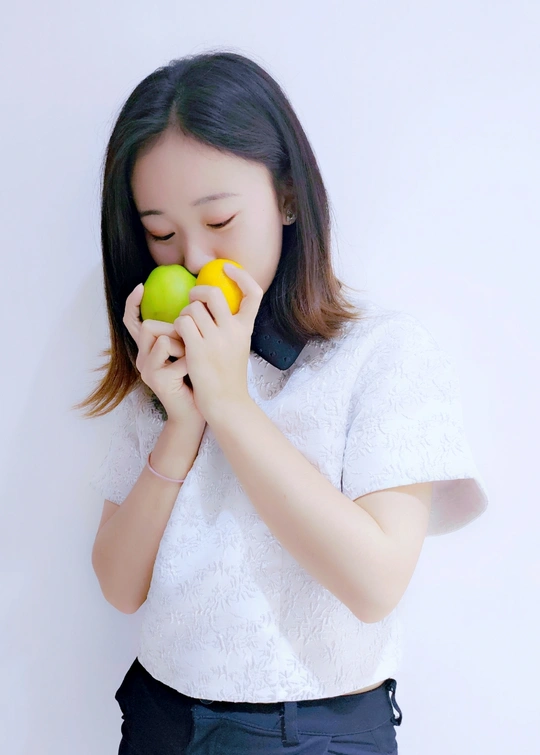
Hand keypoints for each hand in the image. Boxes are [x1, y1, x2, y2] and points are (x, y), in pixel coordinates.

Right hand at [123, 283, 205, 426]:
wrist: (199, 410)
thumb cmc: (196, 378)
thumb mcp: (189, 350)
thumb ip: (184, 331)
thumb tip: (194, 303)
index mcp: (148, 350)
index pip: (132, 321)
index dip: (132, 303)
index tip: (141, 286)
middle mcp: (142, 359)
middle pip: (148, 326)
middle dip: (175, 332)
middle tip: (189, 348)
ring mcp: (147, 370)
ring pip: (163, 339)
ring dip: (184, 347)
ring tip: (191, 362)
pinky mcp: (158, 380)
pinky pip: (178, 356)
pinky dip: (190, 361)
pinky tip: (194, 373)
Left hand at [173, 264, 262, 421]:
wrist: (226, 403)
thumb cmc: (228, 377)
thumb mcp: (238, 348)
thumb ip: (231, 327)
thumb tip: (216, 306)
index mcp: (245, 328)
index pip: (253, 293)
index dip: (241, 276)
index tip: (228, 268)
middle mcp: (233, 330)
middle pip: (214, 293)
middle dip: (198, 292)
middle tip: (192, 301)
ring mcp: (216, 339)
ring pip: (192, 308)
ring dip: (184, 315)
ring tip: (185, 330)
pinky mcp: (198, 349)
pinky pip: (181, 322)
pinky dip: (177, 327)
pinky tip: (180, 339)